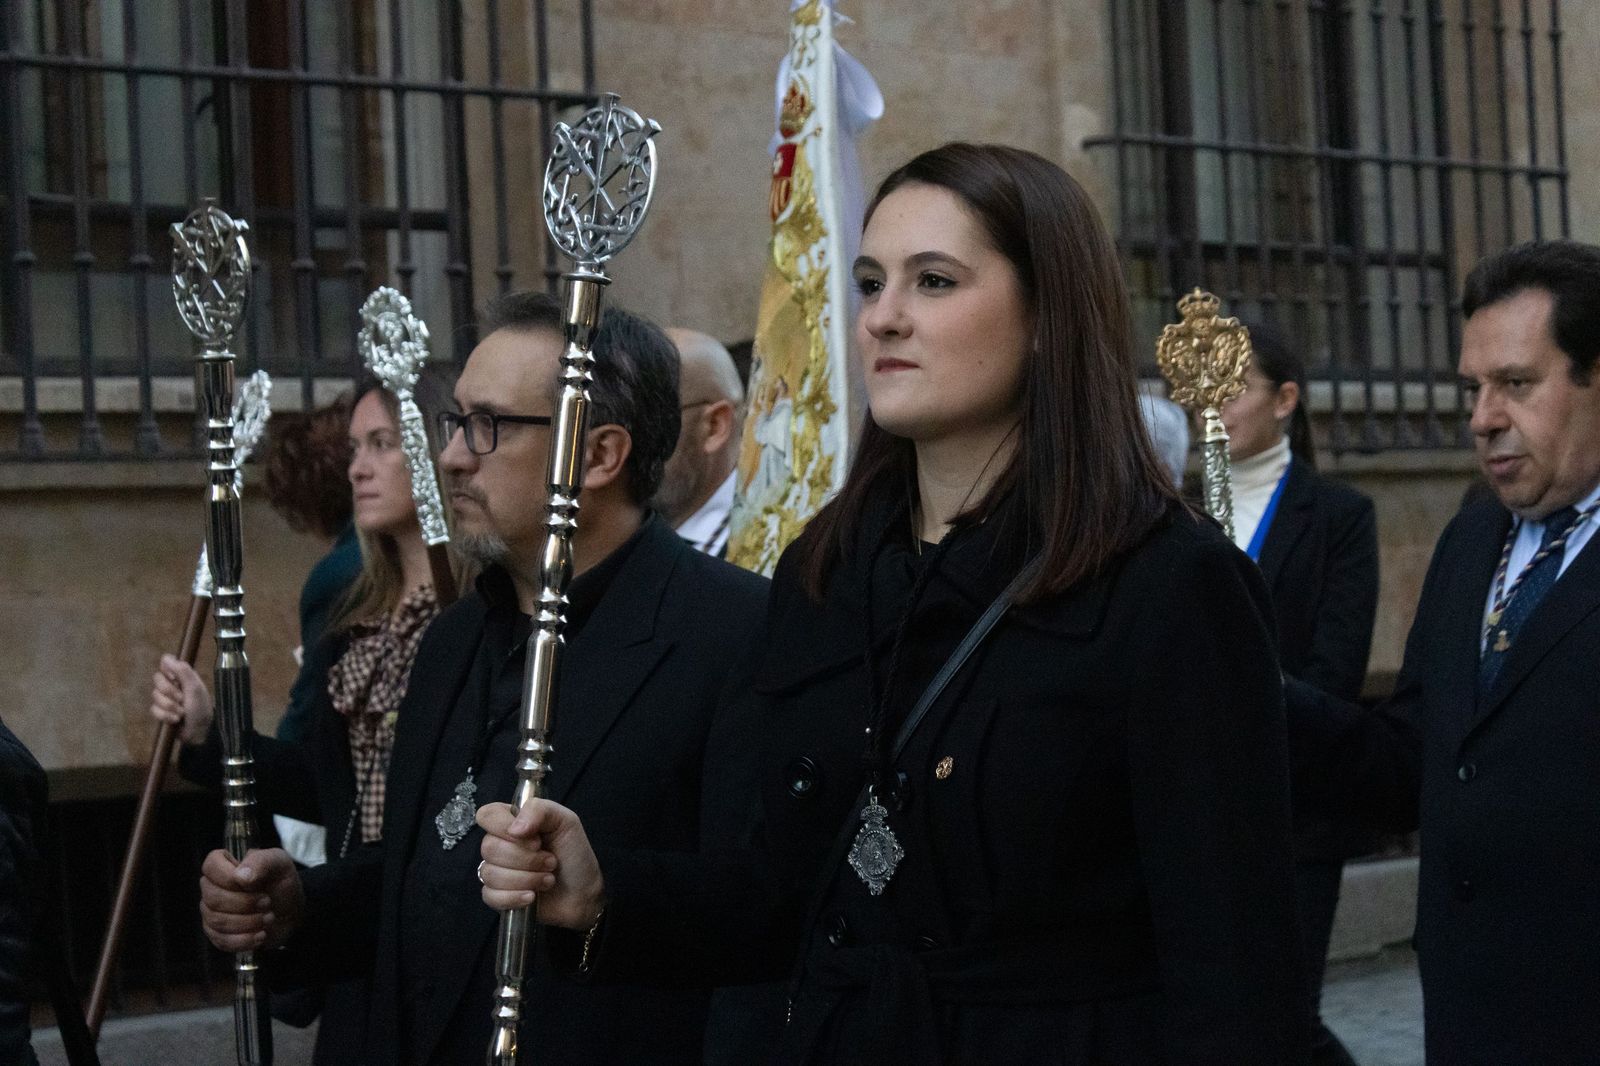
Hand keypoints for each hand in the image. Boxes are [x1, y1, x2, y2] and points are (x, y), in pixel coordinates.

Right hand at [150, 654, 213, 745]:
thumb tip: (166, 657)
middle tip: (182, 699)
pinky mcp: (161, 712)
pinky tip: (175, 720)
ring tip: (182, 713)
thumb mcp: (195, 688)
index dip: (167, 670)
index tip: (174, 678)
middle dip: (169, 692)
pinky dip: (165, 716)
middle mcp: (173, 684)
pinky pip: (154, 709)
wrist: (199, 732)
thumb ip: (183, 671)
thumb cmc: (201, 708)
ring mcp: (166, 698)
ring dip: (170, 706)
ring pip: (155, 696)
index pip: (166, 662)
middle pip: (157, 679)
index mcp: (183, 676)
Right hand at [198, 847, 303, 951]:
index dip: (228, 877)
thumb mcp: (280, 863)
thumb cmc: (281, 882)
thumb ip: (261, 862)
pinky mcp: (217, 934)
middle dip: (245, 903)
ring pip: (217, 921)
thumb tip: (240, 875)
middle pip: (212, 898)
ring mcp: (212, 912)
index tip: (253, 884)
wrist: (291, 911)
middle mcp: (212, 887)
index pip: (210, 866)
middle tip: (267, 902)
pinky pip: (221, 940)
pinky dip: (245, 939)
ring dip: (248, 922)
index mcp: (225, 864)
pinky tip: (261, 934)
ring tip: (269, 917)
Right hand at [476, 799, 601, 929]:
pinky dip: (516, 897)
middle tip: (550, 861)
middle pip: (488, 847)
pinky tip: (532, 896)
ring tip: (547, 879)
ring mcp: (496, 871)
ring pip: (490, 874)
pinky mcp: (496, 897)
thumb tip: (514, 828)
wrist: (584, 893)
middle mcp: (500, 844)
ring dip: (527, 878)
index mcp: (512, 821)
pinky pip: (491, 896)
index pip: (487, 815)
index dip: (505, 827)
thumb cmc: (575, 855)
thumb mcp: (566, 821)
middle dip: (527, 859)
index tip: (536, 840)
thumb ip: (540, 810)